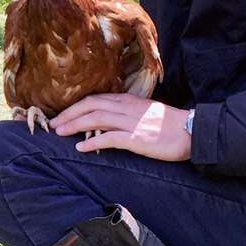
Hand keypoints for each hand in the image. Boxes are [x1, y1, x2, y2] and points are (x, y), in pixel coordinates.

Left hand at [51, 94, 191, 160]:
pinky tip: (80, 147)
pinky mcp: (137, 139)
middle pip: (90, 105)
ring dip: (74, 125)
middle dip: (69, 114)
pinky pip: (109, 138)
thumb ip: (126, 112)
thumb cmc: (170, 125)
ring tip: (59, 133)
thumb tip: (107, 119)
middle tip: (53, 124)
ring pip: (96, 118)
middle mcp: (127, 108)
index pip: (95, 98)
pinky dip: (92, 141)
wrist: (192, 132)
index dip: (75, 106)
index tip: (62, 114)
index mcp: (128, 100)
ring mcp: (132, 122)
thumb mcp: (145, 112)